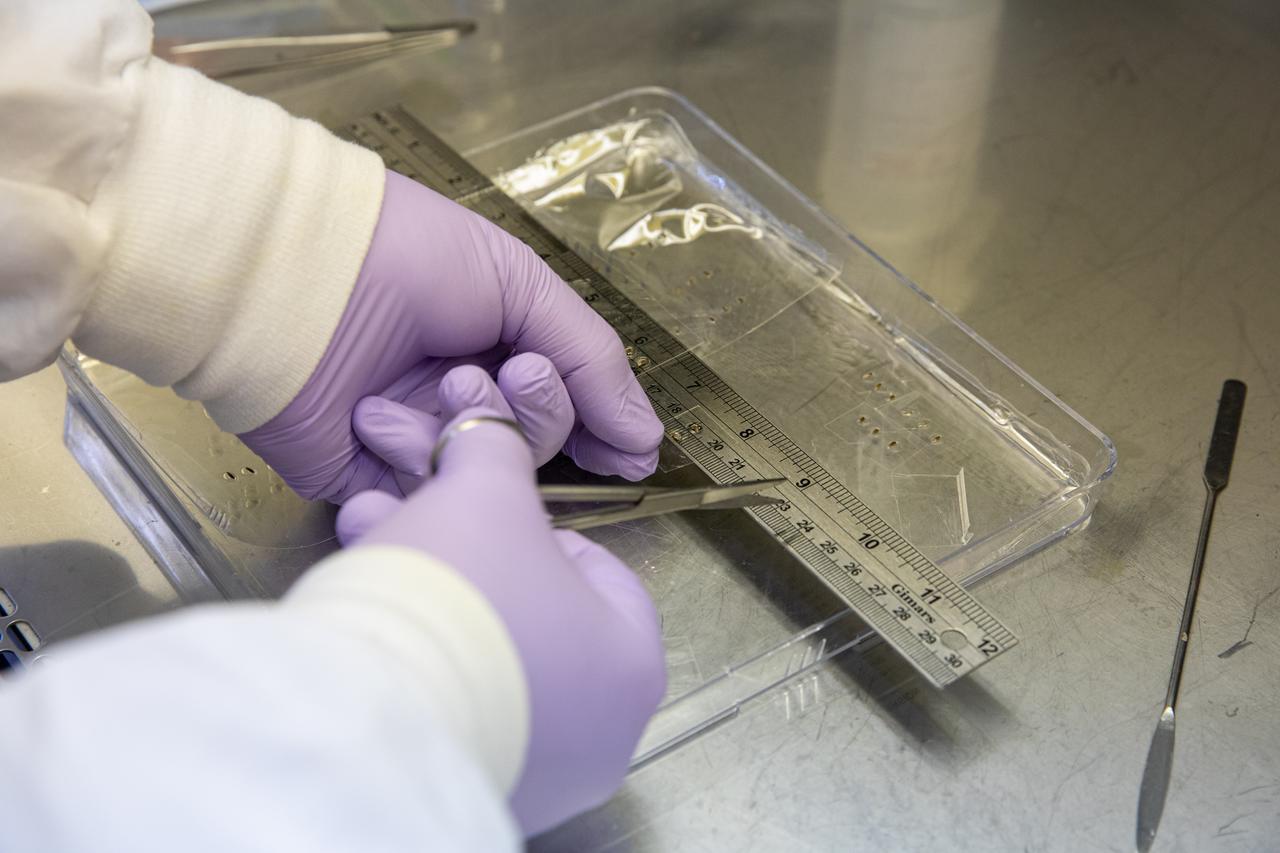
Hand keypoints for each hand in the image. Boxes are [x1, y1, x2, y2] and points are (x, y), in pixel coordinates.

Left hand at [239, 170, 663, 501]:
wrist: (292, 277)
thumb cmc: (408, 256)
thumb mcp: (521, 284)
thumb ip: (593, 359)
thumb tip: (648, 440)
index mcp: (496, 347)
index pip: (566, 405)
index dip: (599, 429)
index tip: (630, 453)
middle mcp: (460, 397)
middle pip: (536, 446)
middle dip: (539, 414)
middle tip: (518, 375)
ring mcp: (412, 442)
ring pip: (487, 478)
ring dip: (476, 428)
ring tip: (444, 385)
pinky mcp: (362, 481)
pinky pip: (419, 503)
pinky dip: (412, 464)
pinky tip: (381, 416)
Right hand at [337, 391, 665, 834]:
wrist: (376, 709)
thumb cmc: (462, 593)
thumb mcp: (483, 494)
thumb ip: (496, 451)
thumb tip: (488, 425)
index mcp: (633, 661)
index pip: (601, 574)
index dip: (541, 528)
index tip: (494, 512)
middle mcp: (602, 733)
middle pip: (533, 614)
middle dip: (464, 553)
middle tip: (414, 514)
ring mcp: (544, 774)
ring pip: (486, 659)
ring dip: (429, 593)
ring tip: (369, 542)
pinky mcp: (478, 792)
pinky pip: (454, 706)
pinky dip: (419, 658)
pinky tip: (364, 606)